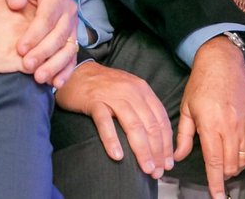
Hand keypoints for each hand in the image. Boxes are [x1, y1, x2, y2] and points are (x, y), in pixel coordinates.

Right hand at [55, 62, 173, 179]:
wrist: (76, 73)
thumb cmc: (104, 87)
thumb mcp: (129, 91)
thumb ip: (143, 109)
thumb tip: (157, 140)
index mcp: (142, 90)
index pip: (161, 120)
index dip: (167, 144)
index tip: (168, 163)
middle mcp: (131, 91)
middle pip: (150, 125)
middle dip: (157, 152)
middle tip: (158, 171)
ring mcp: (113, 96)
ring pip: (133, 126)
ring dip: (142, 150)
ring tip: (146, 168)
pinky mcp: (94, 101)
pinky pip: (105, 123)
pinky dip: (112, 140)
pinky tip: (117, 156)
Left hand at [175, 37, 244, 198]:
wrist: (223, 62)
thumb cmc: (201, 83)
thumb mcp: (186, 108)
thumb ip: (183, 136)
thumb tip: (178, 156)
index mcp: (210, 124)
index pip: (214, 161)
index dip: (215, 182)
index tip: (217, 196)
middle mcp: (229, 126)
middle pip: (231, 164)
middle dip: (224, 175)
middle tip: (216, 175)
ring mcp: (244, 124)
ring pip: (243, 158)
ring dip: (235, 168)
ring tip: (225, 166)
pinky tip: (238, 158)